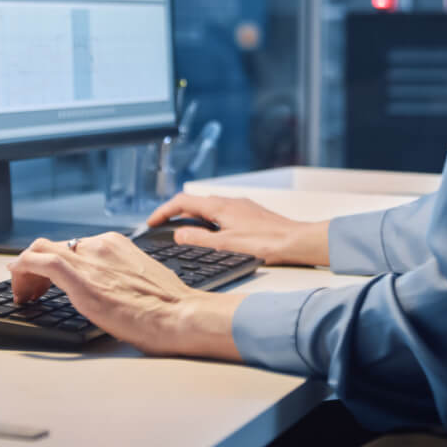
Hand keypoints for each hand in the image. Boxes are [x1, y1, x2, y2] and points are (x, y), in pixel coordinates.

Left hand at [8, 232, 241, 359]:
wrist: (180, 315)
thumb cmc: (168, 306)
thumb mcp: (140, 280)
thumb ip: (119, 276)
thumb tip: (108, 289)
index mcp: (114, 244)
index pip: (72, 246)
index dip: (54, 263)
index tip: (48, 281)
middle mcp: (100, 245)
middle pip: (53, 246)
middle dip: (36, 268)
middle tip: (32, 291)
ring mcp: (89, 259)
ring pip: (41, 251)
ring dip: (26, 271)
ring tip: (24, 295)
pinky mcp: (80, 278)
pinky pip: (40, 262)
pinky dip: (22, 268)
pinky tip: (17, 284)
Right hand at [144, 193, 329, 266]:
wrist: (296, 241)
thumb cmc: (265, 243)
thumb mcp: (225, 245)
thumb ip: (199, 239)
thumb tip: (178, 233)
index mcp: (219, 206)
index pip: (182, 201)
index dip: (163, 211)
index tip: (151, 222)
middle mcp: (229, 202)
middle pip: (195, 203)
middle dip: (175, 214)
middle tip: (162, 228)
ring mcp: (241, 207)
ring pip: (209, 208)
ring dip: (192, 218)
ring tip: (183, 234)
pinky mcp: (250, 215)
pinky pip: (222, 214)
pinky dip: (209, 221)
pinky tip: (212, 236)